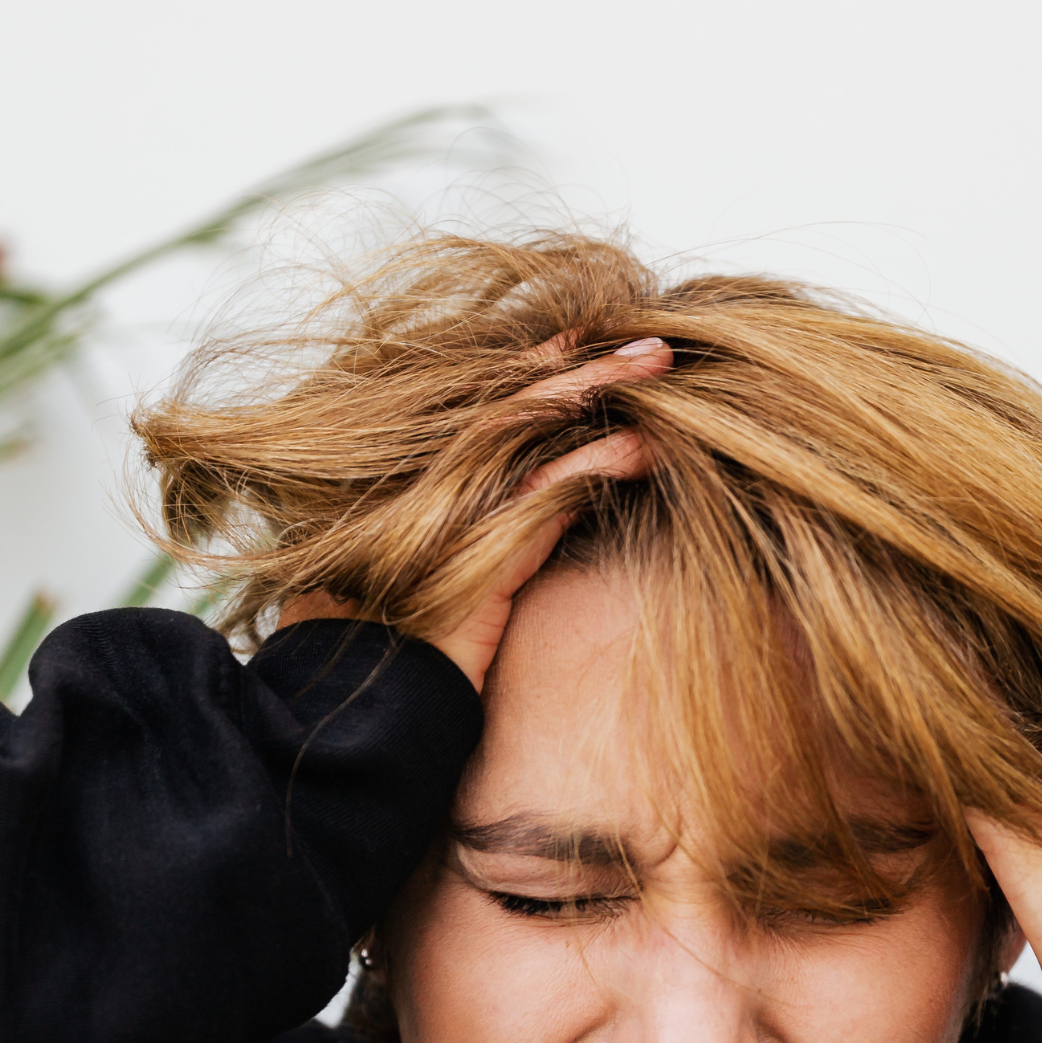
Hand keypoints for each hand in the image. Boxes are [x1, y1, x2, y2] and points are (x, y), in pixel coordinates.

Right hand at [276, 334, 672, 690]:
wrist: (381, 701)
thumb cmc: (416, 643)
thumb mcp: (451, 564)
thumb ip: (486, 516)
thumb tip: (554, 489)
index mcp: (419, 469)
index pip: (488, 397)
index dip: (542, 364)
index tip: (588, 341)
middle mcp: (426, 472)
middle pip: (515, 397)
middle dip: (587, 365)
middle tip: (653, 345)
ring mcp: (445, 501)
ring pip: (530, 425)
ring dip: (600, 392)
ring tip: (660, 368)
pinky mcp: (473, 544)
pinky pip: (543, 489)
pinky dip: (595, 463)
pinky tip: (641, 449)